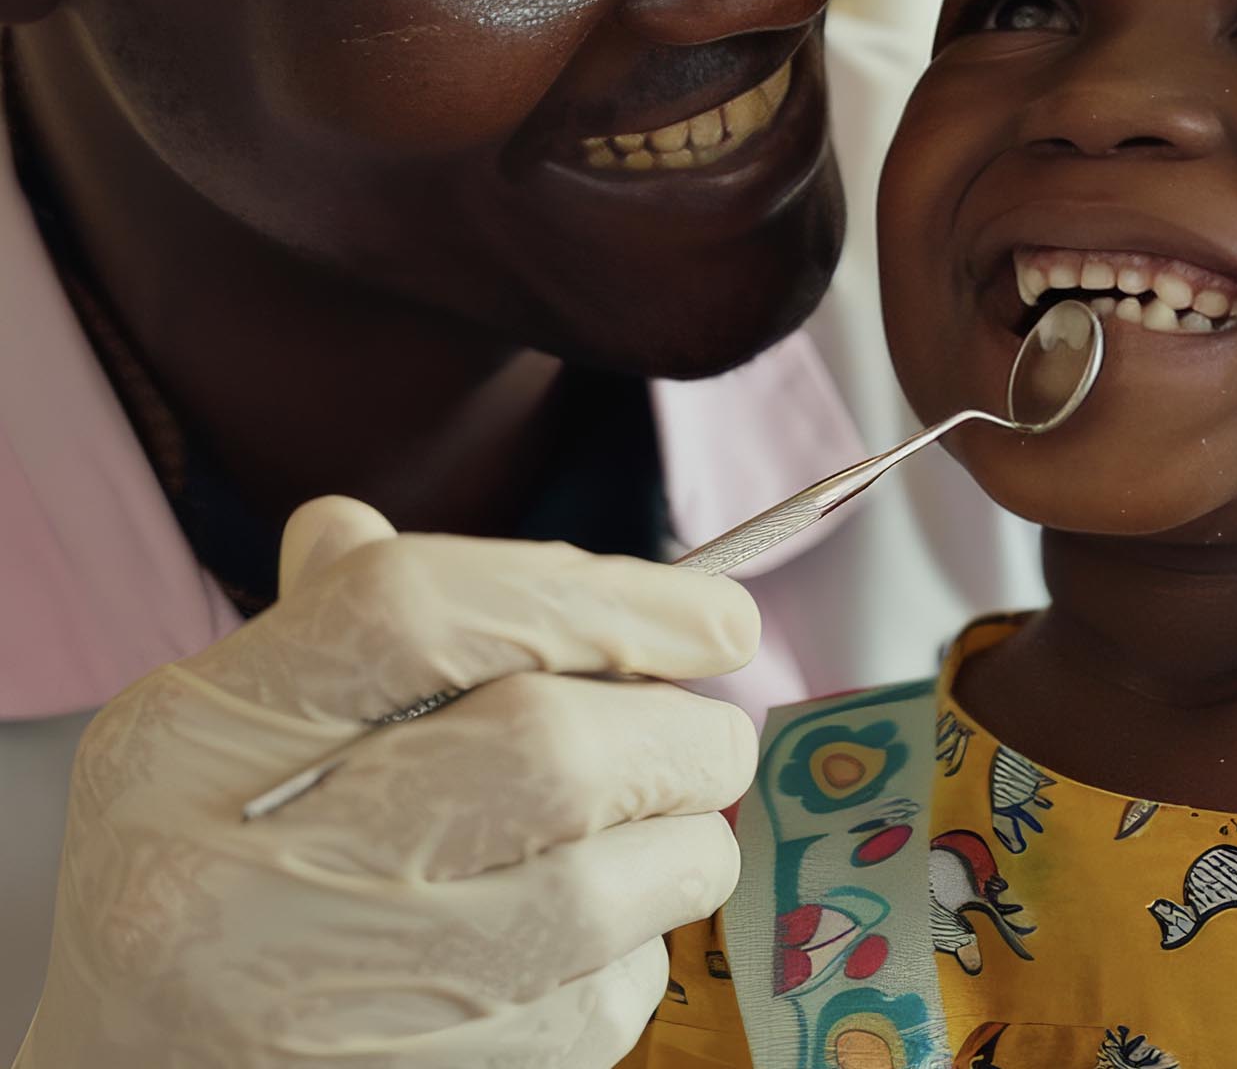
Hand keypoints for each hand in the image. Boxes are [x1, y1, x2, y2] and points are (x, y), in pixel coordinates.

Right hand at [15, 497, 759, 1067]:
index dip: (602, 594)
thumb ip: (332, 616)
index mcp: (192, 740)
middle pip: (542, 754)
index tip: (721, 614)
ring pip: (594, 898)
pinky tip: (604, 931)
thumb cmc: (197, 864)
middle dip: (679, 735)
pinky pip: (588, 1018)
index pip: (420, 609)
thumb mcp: (216, 722)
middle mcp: (236, 878)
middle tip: (713, 733)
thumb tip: (443, 541)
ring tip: (673, 824)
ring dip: (681, 848)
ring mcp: (313, 1010)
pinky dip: (632, 955)